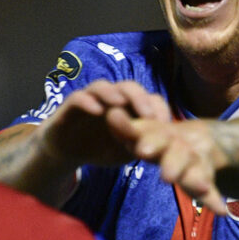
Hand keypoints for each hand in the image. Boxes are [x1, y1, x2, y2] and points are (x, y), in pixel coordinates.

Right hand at [39, 80, 171, 168]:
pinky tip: (96, 110)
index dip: (159, 108)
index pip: (148, 98)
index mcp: (129, 107)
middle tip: (148, 116)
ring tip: (120, 102)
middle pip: (128, 87)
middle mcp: (111, 98)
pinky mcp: (70, 106)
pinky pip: (78, 97)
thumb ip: (143, 144)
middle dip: (140, 98)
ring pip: (102, 86)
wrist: (69, 153)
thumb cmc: (103, 147)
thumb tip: (169, 147)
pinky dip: (87, 101)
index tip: (166, 126)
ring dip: (113, 92)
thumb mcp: (127, 149)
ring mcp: (91, 99)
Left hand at [106, 113, 227, 214]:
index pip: (157, 136)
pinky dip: (214, 200)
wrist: (198, 138)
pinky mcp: (204, 180)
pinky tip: (222, 211)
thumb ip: (126, 127)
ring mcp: (195, 164)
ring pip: (196, 172)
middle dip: (173, 164)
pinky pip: (211, 191)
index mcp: (164, 137)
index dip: (150, 142)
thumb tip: (110, 113)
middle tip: (166, 176)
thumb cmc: (159, 139)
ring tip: (201, 188)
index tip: (142, 151)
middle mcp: (182, 149)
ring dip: (197, 180)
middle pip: (179, 155)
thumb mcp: (143, 131)